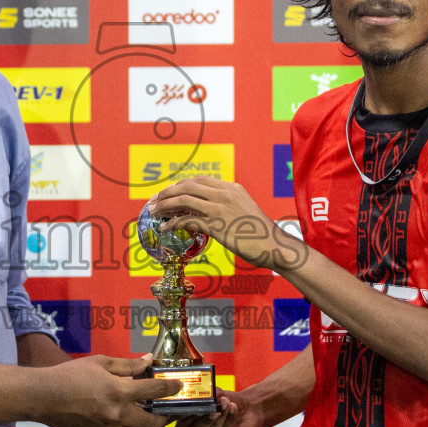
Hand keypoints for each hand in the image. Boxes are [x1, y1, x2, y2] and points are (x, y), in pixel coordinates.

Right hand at [39, 355, 180, 426]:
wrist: (43, 397)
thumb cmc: (70, 375)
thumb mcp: (100, 363)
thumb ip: (127, 365)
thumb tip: (148, 361)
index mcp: (119, 392)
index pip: (154, 393)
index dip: (170, 388)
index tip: (179, 386)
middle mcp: (117, 415)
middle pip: (152, 423)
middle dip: (164, 416)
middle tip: (167, 409)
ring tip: (152, 420)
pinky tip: (130, 424)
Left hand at [149, 177, 304, 270]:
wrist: (274, 245)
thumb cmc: (260, 233)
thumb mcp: (244, 210)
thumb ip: (227, 206)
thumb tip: (207, 212)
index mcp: (231, 188)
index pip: (199, 180)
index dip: (180, 185)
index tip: (168, 193)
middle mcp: (224, 194)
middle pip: (187, 186)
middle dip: (167, 192)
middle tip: (154, 201)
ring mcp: (220, 208)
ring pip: (183, 200)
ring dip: (164, 205)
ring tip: (153, 211)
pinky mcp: (216, 225)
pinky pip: (187, 220)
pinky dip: (171, 223)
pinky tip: (164, 228)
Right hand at [173, 388, 267, 426]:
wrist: (248, 410)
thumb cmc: (227, 401)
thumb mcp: (217, 393)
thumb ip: (210, 392)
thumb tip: (206, 391)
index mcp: (182, 417)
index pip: (173, 416)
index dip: (181, 411)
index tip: (192, 402)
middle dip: (199, 417)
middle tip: (214, 407)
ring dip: (215, 419)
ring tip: (227, 404)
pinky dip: (226, 422)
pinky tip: (232, 410)